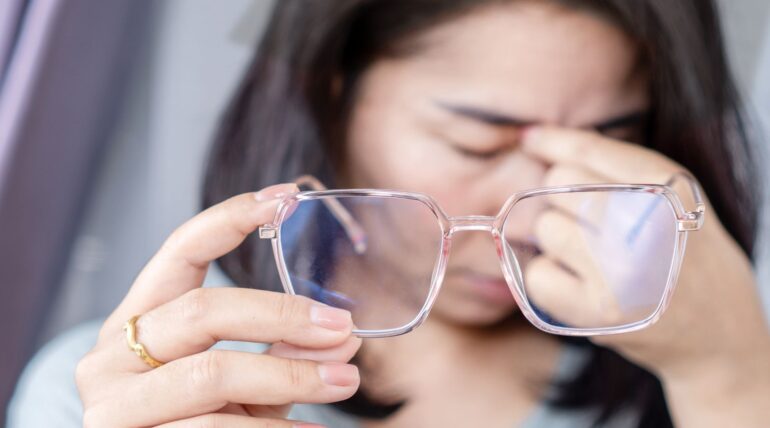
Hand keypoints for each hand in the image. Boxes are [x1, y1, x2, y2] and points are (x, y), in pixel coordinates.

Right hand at [76, 184, 360, 427]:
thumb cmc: (201, 425)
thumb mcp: (242, 384)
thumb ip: (282, 354)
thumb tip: (345, 336)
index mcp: (138, 320)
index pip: (180, 250)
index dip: (230, 217)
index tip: (285, 197)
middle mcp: (110, 355)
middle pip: (204, 310)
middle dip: (282, 315)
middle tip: (341, 326)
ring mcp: (113, 404)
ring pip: (212, 374)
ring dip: (291, 378)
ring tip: (343, 381)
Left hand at [521, 126, 769, 423]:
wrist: (715, 331)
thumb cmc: (681, 254)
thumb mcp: (670, 196)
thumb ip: (611, 165)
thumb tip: (531, 138)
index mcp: (670, 188)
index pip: (589, 151)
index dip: (552, 142)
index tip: (530, 140)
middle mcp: (645, 225)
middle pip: (558, 184)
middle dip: (565, 201)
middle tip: (593, 227)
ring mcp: (619, 271)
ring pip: (545, 228)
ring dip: (558, 242)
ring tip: (593, 259)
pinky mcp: (596, 311)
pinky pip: (538, 275)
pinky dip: (551, 281)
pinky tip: (581, 285)